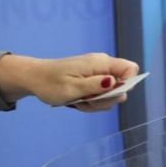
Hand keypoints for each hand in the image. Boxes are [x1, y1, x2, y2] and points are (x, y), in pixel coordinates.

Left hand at [0, 53, 140, 112]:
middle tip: (85, 101)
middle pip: (122, 87)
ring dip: (96, 103)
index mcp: (100, 63)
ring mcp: (97, 73)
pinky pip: (101, 95)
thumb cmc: (50, 83)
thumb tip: (115, 82)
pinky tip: (77, 101)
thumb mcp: (72, 88)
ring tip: (78, 101)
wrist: (34, 78)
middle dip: (106, 100)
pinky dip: (91, 102)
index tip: (107, 94)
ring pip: (112, 94)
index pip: (131, 69)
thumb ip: (95, 86)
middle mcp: (102, 66)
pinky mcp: (92, 80)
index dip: (127, 84)